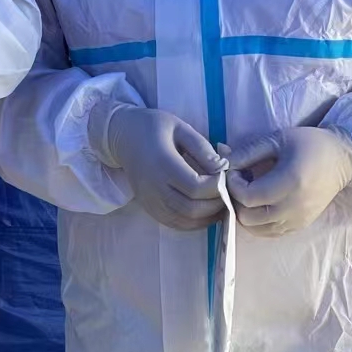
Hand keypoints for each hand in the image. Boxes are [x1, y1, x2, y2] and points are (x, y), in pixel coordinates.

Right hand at [103, 107, 226, 230]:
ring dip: (208, 217)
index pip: (196, 187)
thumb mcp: (179, 127)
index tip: (225, 176)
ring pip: (185, 220)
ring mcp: (150, 201)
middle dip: (216, 204)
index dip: (217, 187)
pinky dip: (194, 223)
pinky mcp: (149, 208)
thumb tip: (223, 168)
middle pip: (192, 208)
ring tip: (220, 203)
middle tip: (227, 192)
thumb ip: (202, 148)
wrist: (123, 136)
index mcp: (163, 163)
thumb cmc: (153, 127)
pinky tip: (204, 212)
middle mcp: (154, 187)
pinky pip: (175, 224)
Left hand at [226, 127, 351, 236]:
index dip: (233, 185)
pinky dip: (258, 222)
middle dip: (236, 201)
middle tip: (239, 183)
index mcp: (289, 182)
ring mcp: (298, 220)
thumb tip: (222, 159)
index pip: (248, 196)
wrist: (342, 159)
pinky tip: (260, 204)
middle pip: (249, 217)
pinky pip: (270, 233)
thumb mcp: (277, 139)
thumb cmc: (309, 144)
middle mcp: (294, 207)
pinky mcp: (300, 225)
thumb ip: (248, 152)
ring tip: (250, 193)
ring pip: (257, 229)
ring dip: (246, 213)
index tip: (234, 171)